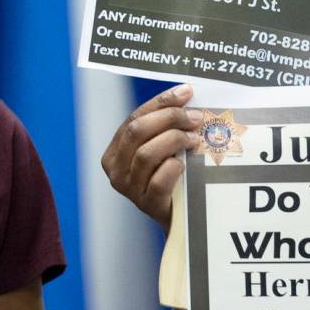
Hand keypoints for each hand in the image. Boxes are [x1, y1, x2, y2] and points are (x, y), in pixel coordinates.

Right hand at [100, 84, 201, 230]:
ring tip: (194, 138)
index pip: (134, 118)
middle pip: (137, 131)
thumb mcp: (159, 150)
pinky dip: (173, 167)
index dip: (160, 103)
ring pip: (146, 153)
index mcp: (114, 151)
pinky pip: (158, 180)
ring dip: (174, 139)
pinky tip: (185, 164)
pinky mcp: (147, 204)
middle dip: (169, 118)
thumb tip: (184, 94)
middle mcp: (116, 169)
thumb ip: (162, 127)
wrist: (179, 217)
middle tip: (195, 116)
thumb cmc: (170, 178)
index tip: (185, 92)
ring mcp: (129, 188)